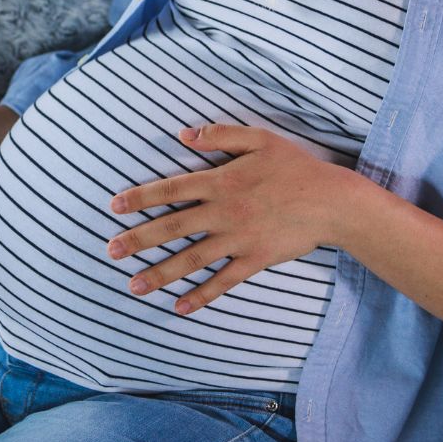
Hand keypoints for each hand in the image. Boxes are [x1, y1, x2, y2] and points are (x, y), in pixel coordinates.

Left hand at [102, 123, 382, 315]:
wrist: (333, 201)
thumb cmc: (295, 166)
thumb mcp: (259, 138)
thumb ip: (220, 134)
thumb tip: (183, 133)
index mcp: (221, 181)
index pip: (171, 190)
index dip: (141, 197)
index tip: (114, 207)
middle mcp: (224, 212)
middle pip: (172, 228)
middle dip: (139, 240)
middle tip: (110, 251)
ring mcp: (238, 239)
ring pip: (191, 259)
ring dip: (161, 274)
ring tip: (133, 286)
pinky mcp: (255, 260)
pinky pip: (223, 281)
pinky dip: (201, 296)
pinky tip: (180, 308)